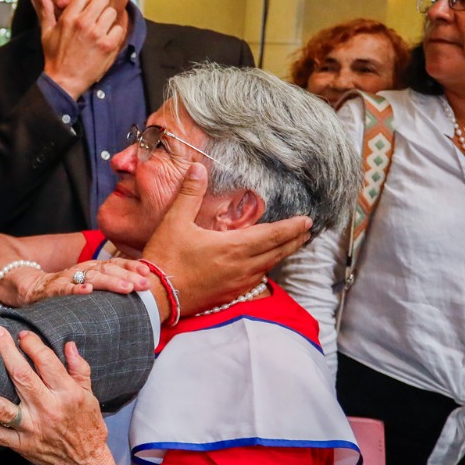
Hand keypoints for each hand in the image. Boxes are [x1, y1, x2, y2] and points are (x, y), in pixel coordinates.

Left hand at [0, 328, 112, 464]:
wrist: (84, 463)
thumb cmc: (87, 425)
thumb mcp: (89, 395)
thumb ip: (79, 369)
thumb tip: (68, 345)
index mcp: (66, 394)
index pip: (47, 363)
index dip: (33, 345)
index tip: (22, 335)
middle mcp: (47, 409)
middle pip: (22, 378)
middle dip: (7, 353)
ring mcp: (32, 427)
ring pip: (4, 409)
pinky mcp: (21, 444)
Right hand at [2, 259, 152, 308]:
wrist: (31, 290)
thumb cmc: (66, 290)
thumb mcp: (88, 284)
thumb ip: (107, 285)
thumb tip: (135, 289)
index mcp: (91, 268)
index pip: (114, 264)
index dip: (131, 266)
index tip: (147, 272)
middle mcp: (81, 270)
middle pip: (107, 270)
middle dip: (127, 276)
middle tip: (145, 284)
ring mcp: (67, 279)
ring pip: (91, 278)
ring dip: (110, 282)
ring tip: (126, 288)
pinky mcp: (53, 290)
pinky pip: (65, 289)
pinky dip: (76, 290)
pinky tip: (87, 292)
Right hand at [36, 0, 125, 99]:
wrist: (64, 81)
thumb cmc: (54, 58)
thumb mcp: (46, 34)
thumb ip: (47, 13)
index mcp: (68, 18)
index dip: (87, 1)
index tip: (86, 10)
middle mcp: (83, 23)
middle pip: (102, 0)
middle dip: (100, 7)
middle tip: (97, 18)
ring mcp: (97, 34)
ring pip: (112, 13)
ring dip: (108, 20)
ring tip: (101, 30)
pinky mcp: (108, 46)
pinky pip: (119, 29)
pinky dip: (115, 34)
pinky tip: (106, 40)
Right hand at [141, 163, 310, 314]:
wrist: (157, 297)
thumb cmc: (166, 259)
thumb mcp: (175, 221)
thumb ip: (190, 194)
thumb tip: (199, 168)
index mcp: (233, 247)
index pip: (272, 235)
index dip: (292, 228)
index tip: (308, 221)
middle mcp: (242, 267)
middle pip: (277, 252)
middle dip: (294, 240)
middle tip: (307, 232)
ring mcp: (237, 283)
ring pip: (269, 266)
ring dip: (282, 254)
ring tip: (290, 244)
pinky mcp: (229, 294)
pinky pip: (256, 279)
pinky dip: (266, 268)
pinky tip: (263, 265)